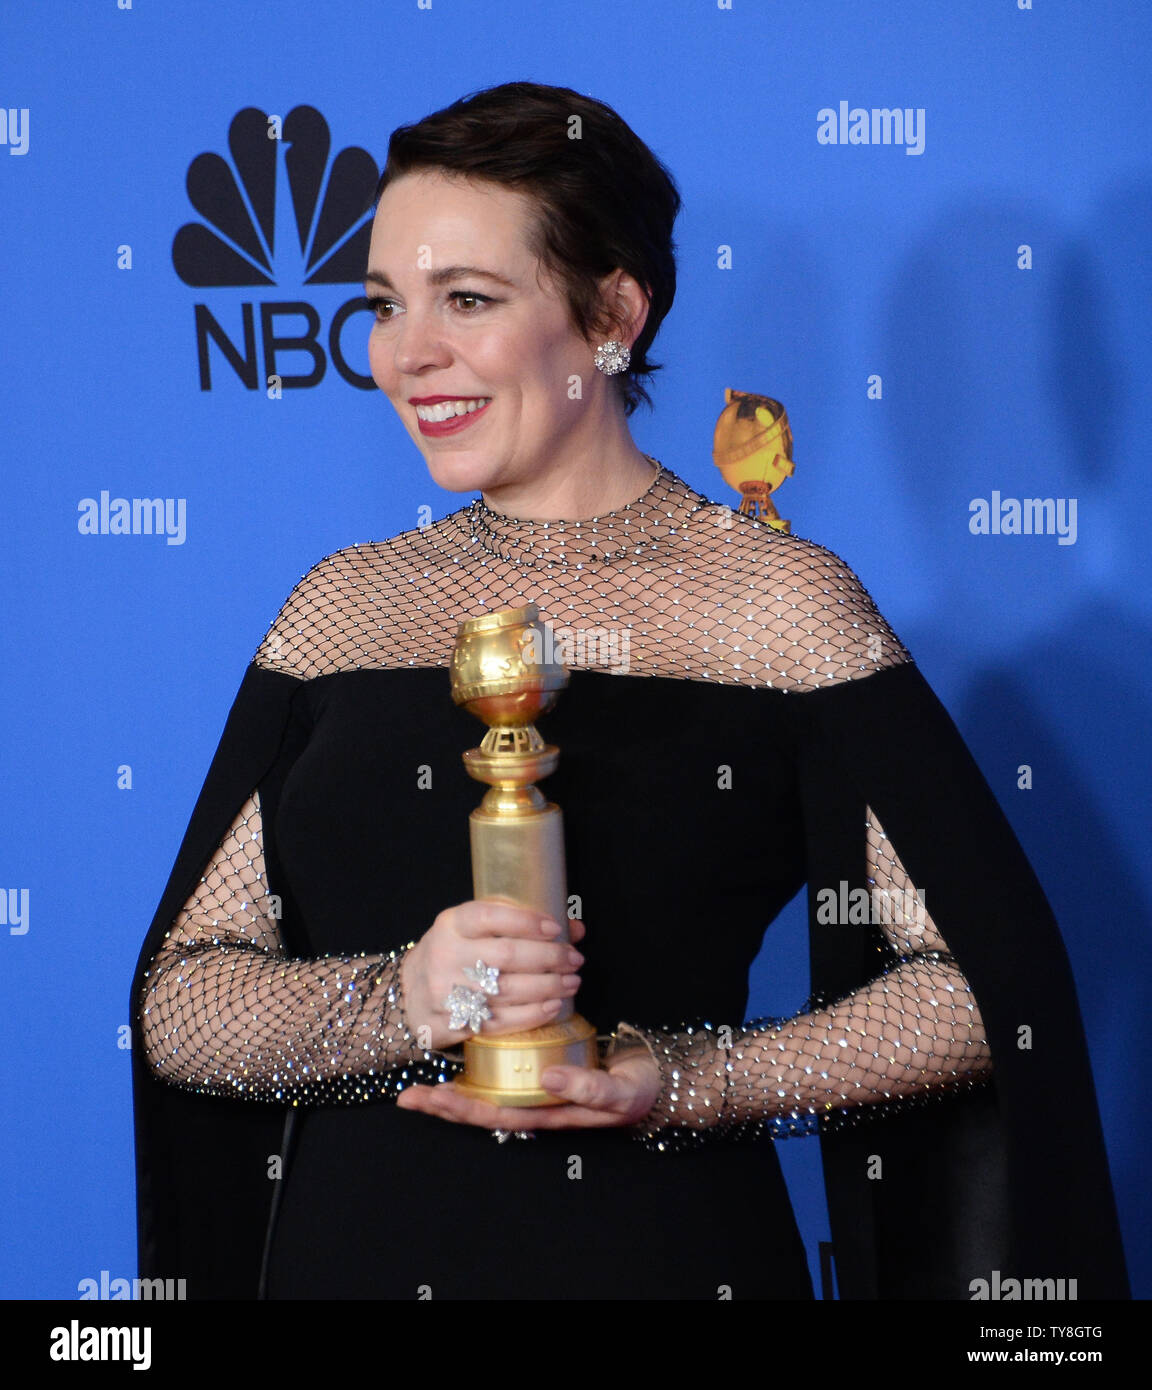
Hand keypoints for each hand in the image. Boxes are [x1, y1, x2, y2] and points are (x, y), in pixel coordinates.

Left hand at [395, 1045, 662, 1130]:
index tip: (432, 1098)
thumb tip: (550, 1078)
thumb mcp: (618, 1092)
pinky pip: (505, 1074)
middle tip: (407, 1097)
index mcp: (548, 1112)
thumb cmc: (636, 1090)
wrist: (655, 1080)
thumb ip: (588, 1088)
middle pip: (482, 1108)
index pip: (496, 1113)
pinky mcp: (544, 1068)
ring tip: (421, 1084)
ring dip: (456, 1089)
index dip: (462, 1108)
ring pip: (489, 1093)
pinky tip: (464, 1058)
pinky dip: (481, 1068)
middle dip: (444, 1104)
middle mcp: (536, 1104)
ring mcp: (538, 1090)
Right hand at [400, 899, 585, 1050]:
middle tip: (575, 960)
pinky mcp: (448, 1024)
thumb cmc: (454, 954)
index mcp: (452, 924)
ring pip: (506, 991)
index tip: (556, 929)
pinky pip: (497, 1022)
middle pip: (506, 956)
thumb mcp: (476, 930)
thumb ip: (522, 924)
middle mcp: (444, 955)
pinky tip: (552, 1007)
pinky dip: (531, 1015)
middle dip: (549, 958)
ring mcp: (444, 992)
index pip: (491, 916)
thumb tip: (575, 929)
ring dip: (547, 988)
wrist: (408, 993)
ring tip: (571, 982)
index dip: (527, 922)